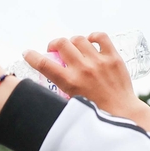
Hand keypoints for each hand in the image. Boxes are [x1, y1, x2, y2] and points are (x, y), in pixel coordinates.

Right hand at [25, 34, 149, 132]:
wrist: (122, 113)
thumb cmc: (96, 113)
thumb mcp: (72, 104)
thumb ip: (61, 92)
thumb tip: (50, 83)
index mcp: (70, 83)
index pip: (44, 64)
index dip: (31, 56)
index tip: (27, 53)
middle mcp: (83, 69)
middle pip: (61, 43)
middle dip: (54, 44)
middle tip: (55, 50)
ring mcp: (99, 61)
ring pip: (79, 39)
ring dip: (72, 42)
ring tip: (74, 49)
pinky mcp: (113, 57)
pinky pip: (101, 37)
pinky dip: (93, 37)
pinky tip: (90, 42)